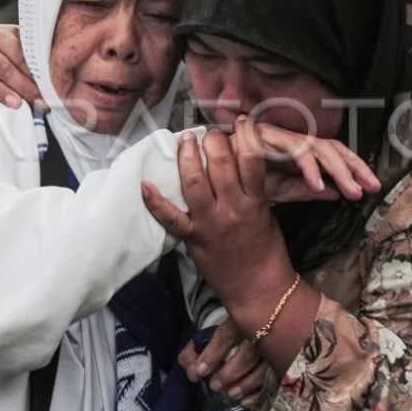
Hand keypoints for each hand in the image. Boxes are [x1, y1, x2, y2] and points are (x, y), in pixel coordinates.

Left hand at [142, 119, 295, 309]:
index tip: (241, 122)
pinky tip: (145, 185)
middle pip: (221, 163)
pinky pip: (171, 218)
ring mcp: (212, 223)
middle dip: (213, 140)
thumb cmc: (266, 250)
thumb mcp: (266, 213)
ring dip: (186, 156)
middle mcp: (233, 208)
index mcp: (256, 201)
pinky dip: (155, 202)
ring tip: (184, 140)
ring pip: (194, 181)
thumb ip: (253, 188)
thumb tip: (239, 159)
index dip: (246, 135)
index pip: (251, 158)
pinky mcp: (194, 239)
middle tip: (208, 133)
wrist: (260, 288)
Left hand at [179, 319, 266, 408]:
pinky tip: (246, 402)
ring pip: (265, 367)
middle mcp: (260, 330)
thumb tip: (192, 374)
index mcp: (238, 320)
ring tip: (231, 394)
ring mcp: (275, 347)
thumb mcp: (208, 338)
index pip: (226, 335)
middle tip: (215, 386)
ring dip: (246, 384)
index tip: (200, 371)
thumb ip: (193, 353)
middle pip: (249, 352)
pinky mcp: (282, 363)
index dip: (212, 354)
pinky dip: (260, 393)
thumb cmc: (228, 337)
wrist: (254, 329)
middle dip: (230, 373)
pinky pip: (275, 380)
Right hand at [239, 121, 379, 201]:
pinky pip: (296, 151)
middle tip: (371, 188)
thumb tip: (336, 195)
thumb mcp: (279, 191)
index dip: (355, 169)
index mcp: (300, 154)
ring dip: (337, 170)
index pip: (335, 156)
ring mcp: (283, 137)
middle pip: (333, 149)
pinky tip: (318, 184)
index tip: (372, 189)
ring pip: (319, 148)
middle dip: (355, 168)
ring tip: (351, 190)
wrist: (211, 170)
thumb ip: (305, 191)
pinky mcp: (269, 136)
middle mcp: (295, 142)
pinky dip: (308, 167)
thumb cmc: (242, 177)